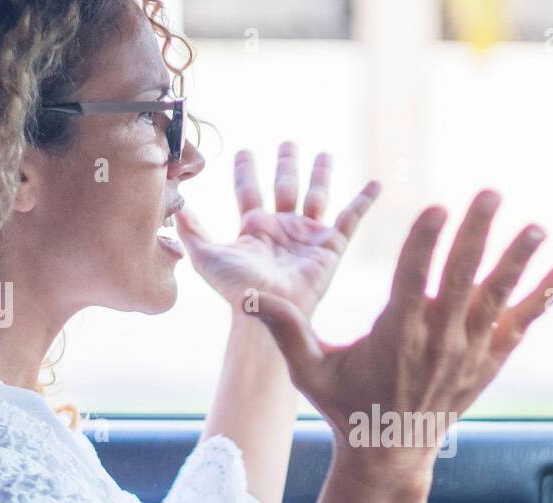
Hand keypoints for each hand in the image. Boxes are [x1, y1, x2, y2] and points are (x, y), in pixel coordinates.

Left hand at [174, 142, 378, 318]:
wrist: (269, 309)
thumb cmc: (236, 289)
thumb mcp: (206, 256)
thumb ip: (192, 229)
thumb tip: (175, 204)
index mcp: (254, 228)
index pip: (249, 189)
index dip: (247, 169)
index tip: (246, 151)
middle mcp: (282, 228)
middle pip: (286, 185)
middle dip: (286, 163)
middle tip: (288, 143)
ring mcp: (307, 235)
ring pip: (317, 194)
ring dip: (321, 173)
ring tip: (324, 154)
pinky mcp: (331, 246)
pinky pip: (352, 217)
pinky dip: (365, 200)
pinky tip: (376, 184)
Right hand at [247, 190, 552, 478]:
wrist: (390, 455)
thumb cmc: (346, 406)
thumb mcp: (308, 371)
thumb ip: (284, 330)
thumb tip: (250, 297)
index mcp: (394, 337)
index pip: (411, 281)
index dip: (424, 243)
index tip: (436, 207)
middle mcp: (436, 343)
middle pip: (459, 281)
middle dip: (476, 236)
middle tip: (491, 194)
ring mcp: (466, 353)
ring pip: (495, 300)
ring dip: (517, 261)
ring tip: (536, 226)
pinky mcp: (487, 362)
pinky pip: (519, 326)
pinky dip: (541, 299)